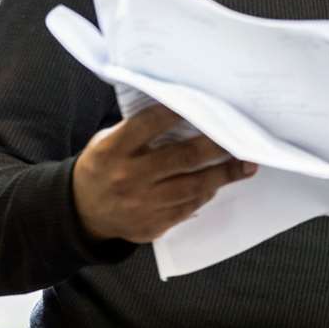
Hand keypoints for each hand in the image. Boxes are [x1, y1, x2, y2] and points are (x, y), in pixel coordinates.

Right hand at [71, 104, 255, 242]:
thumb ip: (137, 130)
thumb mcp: (106, 142)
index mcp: (112, 151)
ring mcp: (140, 205)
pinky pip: (187, 208)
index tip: (207, 102)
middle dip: (217, 147)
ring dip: (224, 175)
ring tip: (247, 164)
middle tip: (242, 138)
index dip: (177, 112)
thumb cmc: (102, 167)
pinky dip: (206, 194)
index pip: (149, 125)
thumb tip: (184, 112)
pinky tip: (220, 182)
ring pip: (192, 187)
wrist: (81, 213)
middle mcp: (127, 178)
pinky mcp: (151, 225)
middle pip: (182, 158)